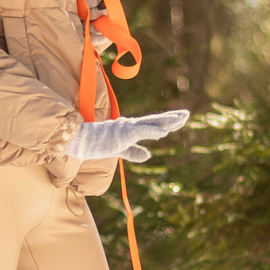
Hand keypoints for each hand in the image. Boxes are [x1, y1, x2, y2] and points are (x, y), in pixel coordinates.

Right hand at [66, 109, 189, 163]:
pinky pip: (140, 131)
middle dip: (172, 118)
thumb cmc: (98, 144)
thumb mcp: (120, 150)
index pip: (154, 124)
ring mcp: (128, 128)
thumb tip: (147, 155)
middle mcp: (132, 126)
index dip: (167, 121)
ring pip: (151, 123)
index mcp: (132, 129)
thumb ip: (134, 152)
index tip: (181, 119)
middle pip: (156, 120)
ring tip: (180, 120)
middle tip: (187, 114)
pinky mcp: (123, 133)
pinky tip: (164, 132)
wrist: (82, 141)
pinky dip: (152, 131)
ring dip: (166, 121)